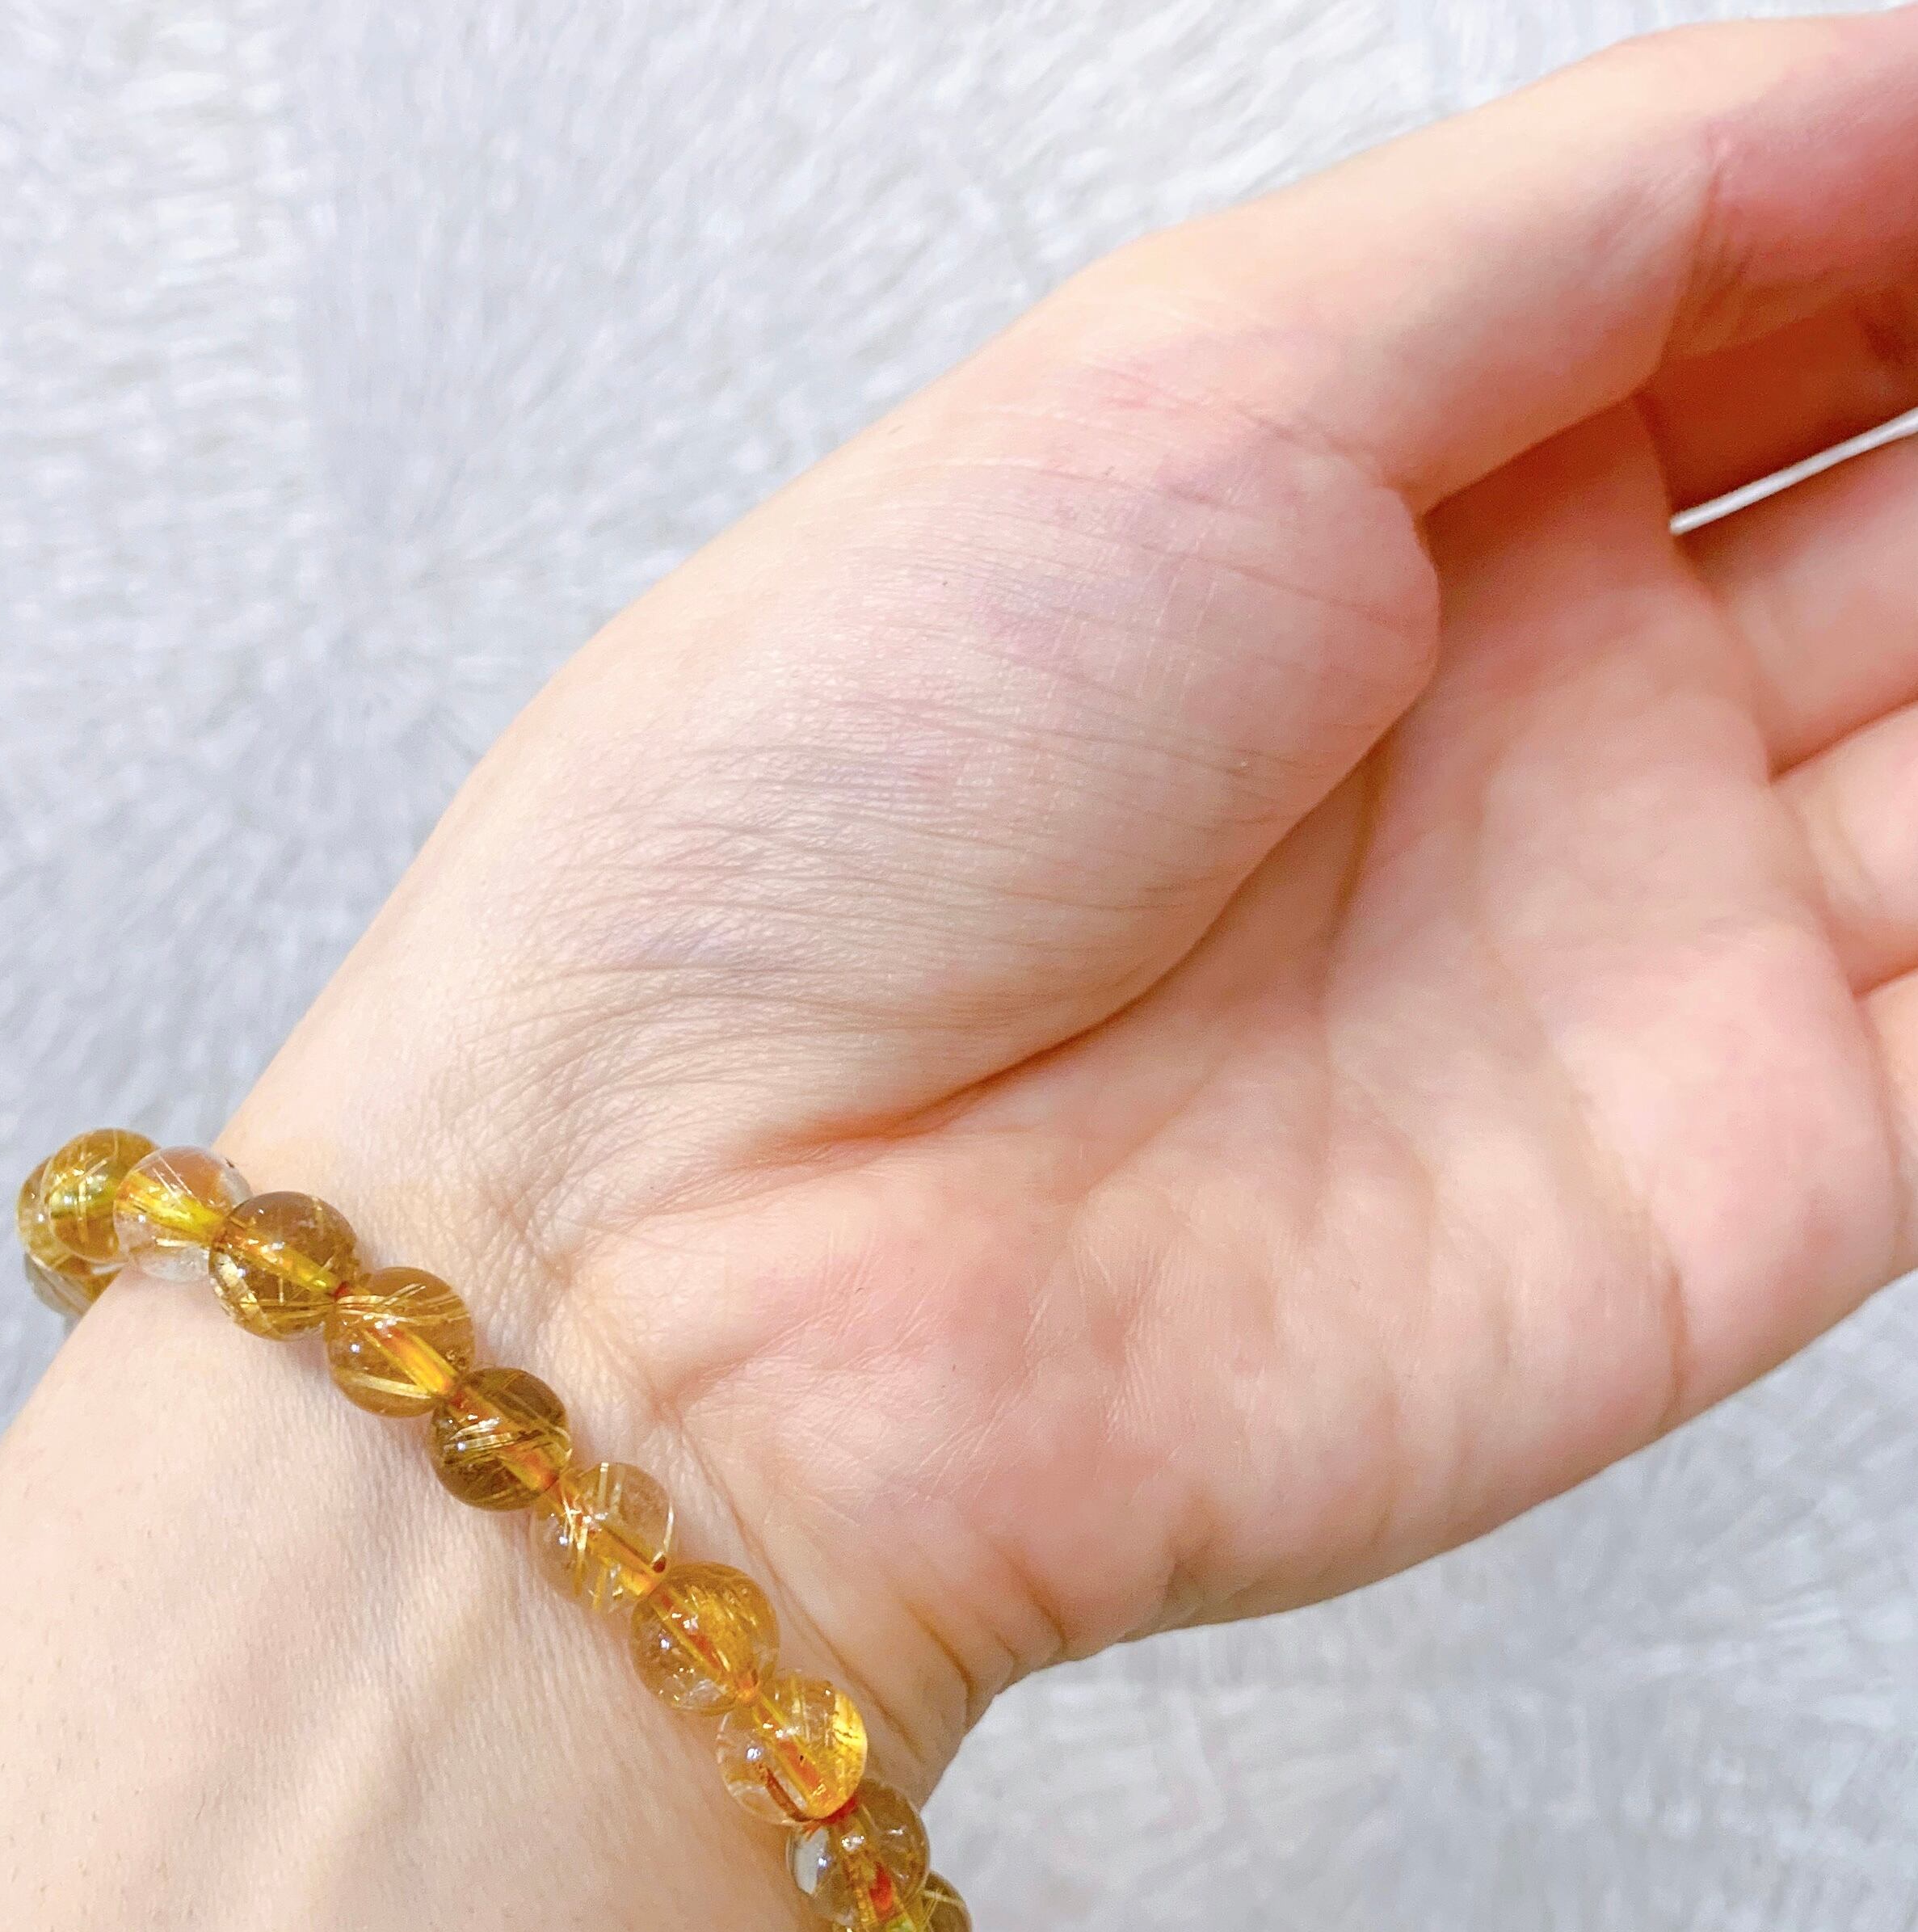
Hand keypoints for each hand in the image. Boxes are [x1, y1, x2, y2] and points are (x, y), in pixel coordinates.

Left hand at [248, 11, 1917, 1782]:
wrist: (709, 1240)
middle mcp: (1508, 722)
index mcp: (1359, 494)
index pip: (1765, 283)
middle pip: (1913, 497)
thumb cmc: (828, 805)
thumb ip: (1571, 230)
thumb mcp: (1188, 375)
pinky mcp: (1721, 1188)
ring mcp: (1628, 952)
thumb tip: (1871, 87)